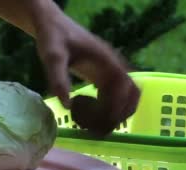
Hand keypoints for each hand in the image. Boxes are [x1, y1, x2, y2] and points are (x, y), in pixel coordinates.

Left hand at [33, 8, 140, 136]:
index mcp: (108, 61)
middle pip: (132, 96)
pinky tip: (86, 114)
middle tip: (97, 127)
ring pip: (126, 99)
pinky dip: (107, 111)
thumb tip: (66, 105)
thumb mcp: (53, 56)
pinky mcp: (104, 79)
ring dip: (115, 115)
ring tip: (92, 124)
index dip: (119, 106)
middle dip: (119, 115)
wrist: (54, 27)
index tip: (102, 120)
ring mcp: (110, 74)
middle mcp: (114, 68)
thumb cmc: (53, 38)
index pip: (126, 87)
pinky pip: (114, 99)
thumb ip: (58, 77)